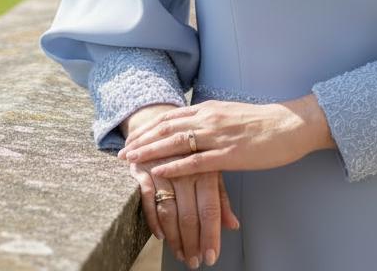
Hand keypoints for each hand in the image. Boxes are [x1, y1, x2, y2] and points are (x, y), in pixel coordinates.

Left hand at [117, 94, 334, 179]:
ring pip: (176, 142)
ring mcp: (219, 136)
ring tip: (131, 161)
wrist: (291, 124)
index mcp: (211, 108)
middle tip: (122, 152)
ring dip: (150, 152)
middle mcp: (210, 118)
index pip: (172, 116)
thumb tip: (195, 125)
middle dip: (142, 140)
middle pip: (167, 127)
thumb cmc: (264, 122)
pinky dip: (174, 167)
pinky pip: (196, 161)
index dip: (150, 127)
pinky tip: (159, 173)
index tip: (132, 137)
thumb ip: (212, 119)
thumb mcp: (232, 115)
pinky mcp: (230, 154)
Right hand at [121, 103, 240, 267]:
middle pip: (189, 213)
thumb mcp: (212, 167)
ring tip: (180, 254)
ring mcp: (163, 168)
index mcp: (206, 166)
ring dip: (174, 237)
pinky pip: (147, 199)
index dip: (211, 234)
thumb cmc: (194, 148)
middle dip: (192, 241)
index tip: (211, 257)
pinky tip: (160, 236)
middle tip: (194, 262)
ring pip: (169, 210)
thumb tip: (233, 226)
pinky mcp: (143, 168)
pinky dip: (153, 219)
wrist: (163, 119)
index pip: (210, 207)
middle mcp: (186, 168)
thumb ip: (221, 197)